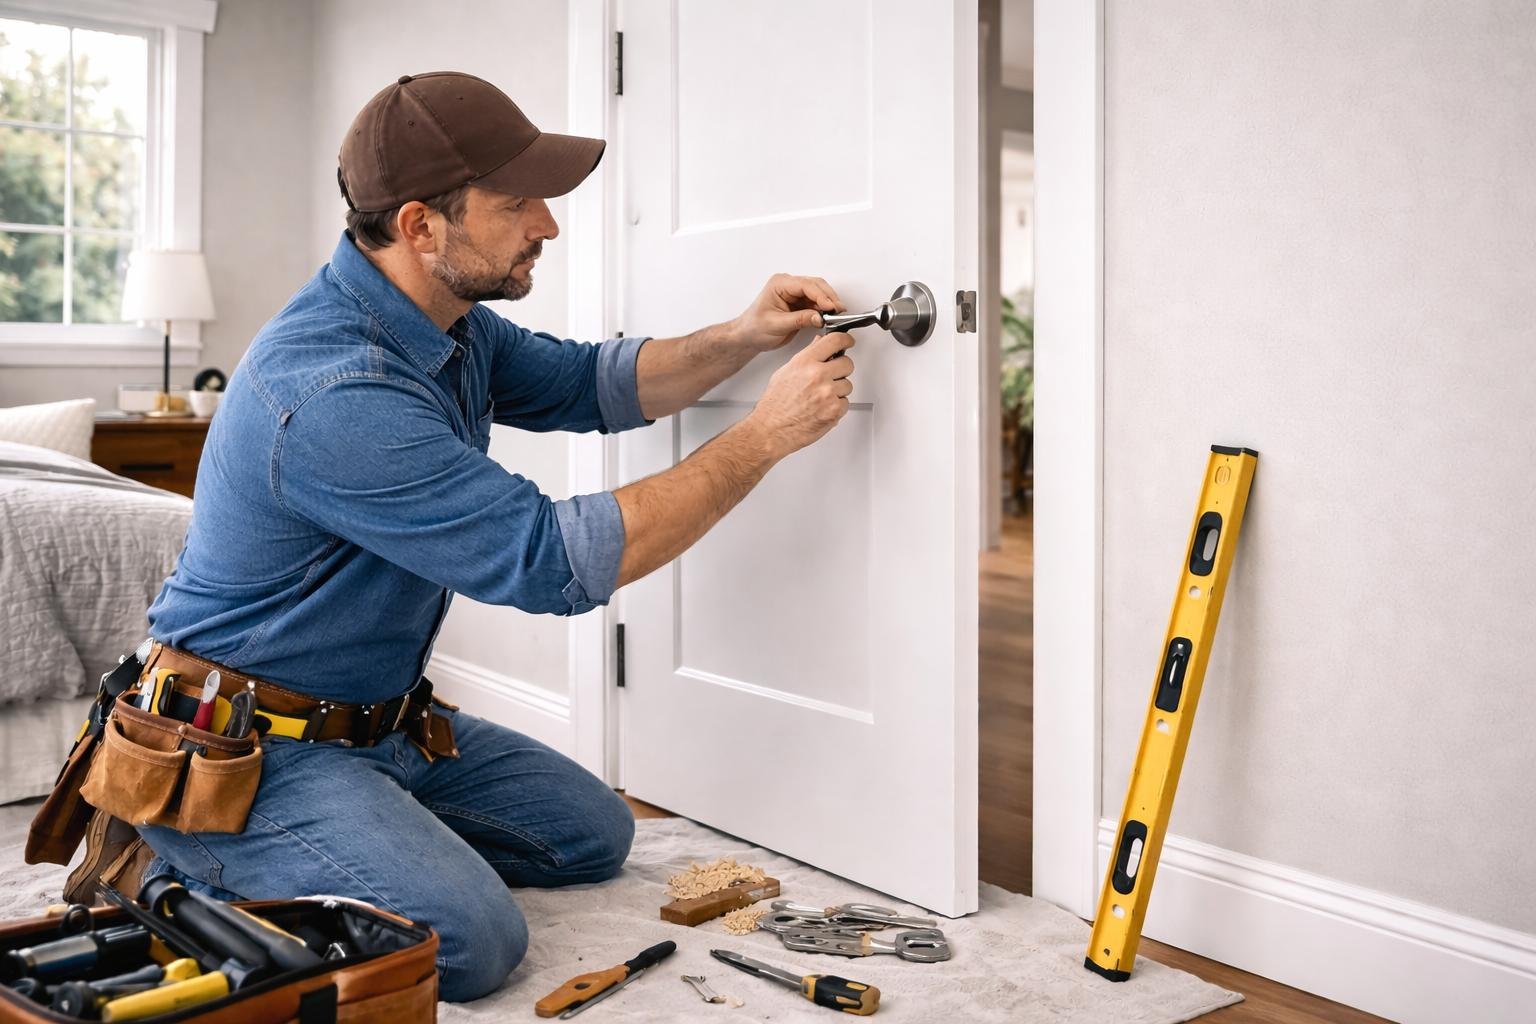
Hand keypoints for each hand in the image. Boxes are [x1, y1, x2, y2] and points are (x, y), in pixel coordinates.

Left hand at [729, 274, 845, 352]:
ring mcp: (795, 294)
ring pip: (819, 294)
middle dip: (829, 298)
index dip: (821, 295)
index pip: (806, 285)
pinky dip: (824, 310)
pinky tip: (829, 318)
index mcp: (779, 284)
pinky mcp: (800, 304)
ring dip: (828, 304)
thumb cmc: (754, 328)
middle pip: (816, 285)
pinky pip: (817, 304)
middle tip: (839, 311)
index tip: (831, 306)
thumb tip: (819, 317)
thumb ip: (799, 319)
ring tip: (836, 316)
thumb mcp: (777, 325)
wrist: (748, 337)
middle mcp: (788, 286)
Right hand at [748, 330, 855, 458]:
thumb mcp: (785, 372)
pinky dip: (837, 407)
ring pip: (847, 385)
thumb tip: (819, 343)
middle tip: (830, 377)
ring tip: (820, 398)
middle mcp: (817, 375)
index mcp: (805, 362)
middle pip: (847, 363)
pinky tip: (822, 408)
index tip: (848, 342)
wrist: (771, 430)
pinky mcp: (834, 410)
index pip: (834, 341)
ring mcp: (827, 393)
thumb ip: (806, 356)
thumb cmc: (775, 405)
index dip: (845, 340)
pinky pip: (846, 403)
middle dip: (841, 370)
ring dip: (838, 391)